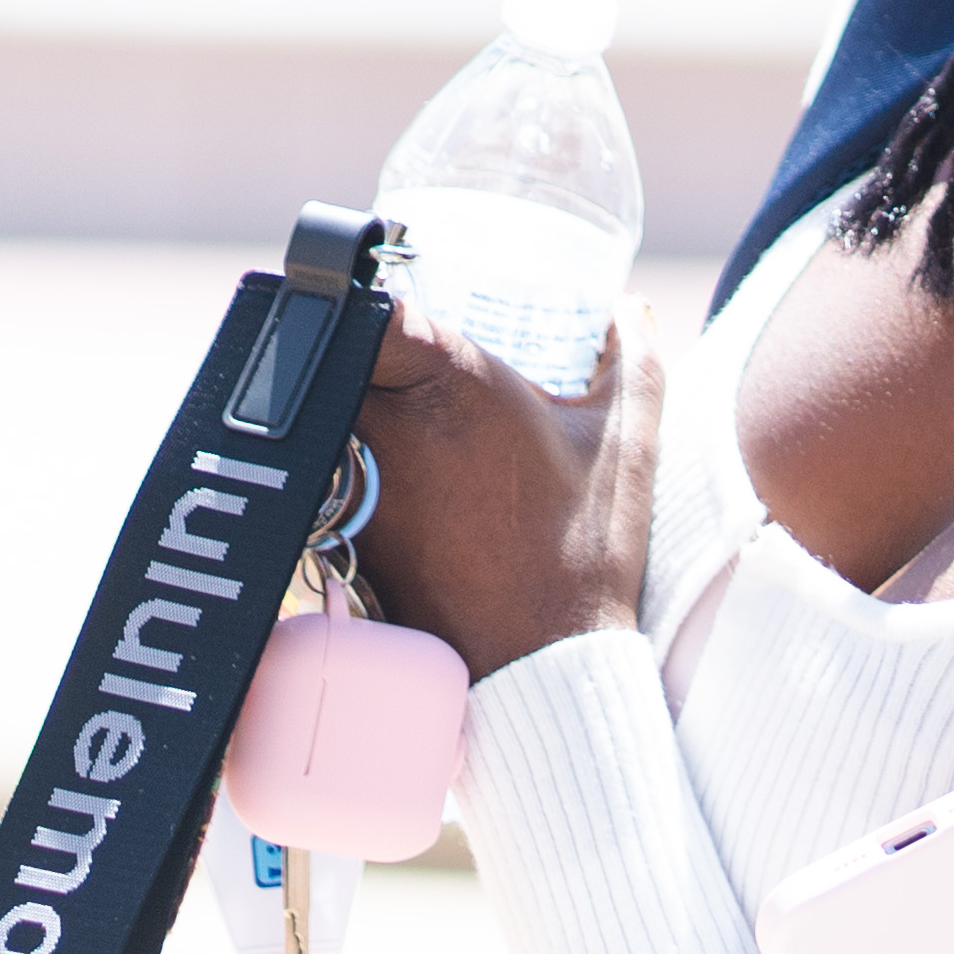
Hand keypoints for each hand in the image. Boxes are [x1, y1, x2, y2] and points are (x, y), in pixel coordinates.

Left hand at [349, 299, 661, 682]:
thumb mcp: (627, 434)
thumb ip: (632, 352)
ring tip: (404, 412)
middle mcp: (375, 421)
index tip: (401, 294)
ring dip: (350, 402)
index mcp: (440, 379)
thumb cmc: (583, 546)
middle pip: (333, 349)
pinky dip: (349, 463)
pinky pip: (325, 471)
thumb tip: (629, 308)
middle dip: (363, 343)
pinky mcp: (334, 530)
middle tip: (409, 352)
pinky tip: (401, 478)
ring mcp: (343, 479)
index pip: (368, 302)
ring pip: (321, 410)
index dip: (373, 290)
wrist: (537, 663)